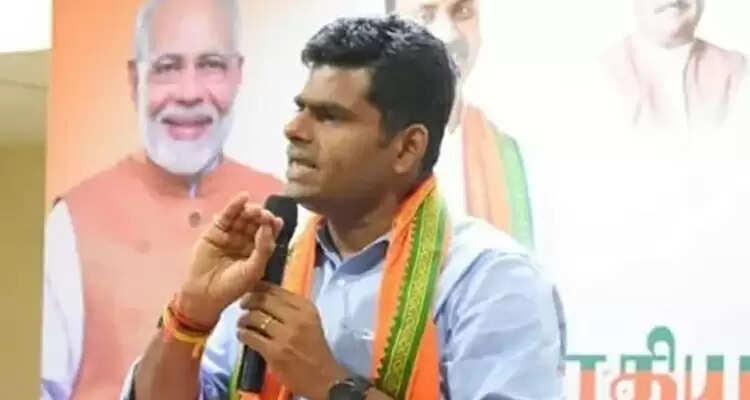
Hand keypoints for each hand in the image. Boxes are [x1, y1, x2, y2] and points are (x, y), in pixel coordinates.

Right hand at [177, 193, 283, 326]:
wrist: (205, 294)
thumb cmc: (232, 286)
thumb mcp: (253, 270)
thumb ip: (263, 248)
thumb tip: (268, 226)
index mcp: (257, 250)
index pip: (268, 233)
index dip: (272, 226)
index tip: (276, 221)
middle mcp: (245, 240)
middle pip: (256, 223)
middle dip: (261, 217)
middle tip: (263, 215)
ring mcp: (231, 234)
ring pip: (243, 218)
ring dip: (250, 210)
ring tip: (254, 210)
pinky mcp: (216, 230)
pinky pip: (227, 216)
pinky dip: (235, 205)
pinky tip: (243, 197)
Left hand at [237, 282, 349, 399]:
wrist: (323, 377)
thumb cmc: (315, 348)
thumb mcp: (310, 321)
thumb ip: (292, 308)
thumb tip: (265, 296)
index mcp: (306, 308)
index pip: (277, 290)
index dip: (259, 287)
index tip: (250, 289)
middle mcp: (297, 318)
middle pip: (264, 300)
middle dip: (249, 300)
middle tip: (243, 305)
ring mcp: (285, 335)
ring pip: (255, 317)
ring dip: (243, 319)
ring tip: (242, 323)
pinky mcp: (275, 352)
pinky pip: (251, 336)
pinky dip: (242, 334)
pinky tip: (242, 335)